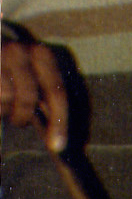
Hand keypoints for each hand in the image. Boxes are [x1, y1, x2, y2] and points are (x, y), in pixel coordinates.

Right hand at [1, 37, 67, 151]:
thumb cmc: (10, 65)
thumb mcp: (31, 73)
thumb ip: (44, 98)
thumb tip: (57, 136)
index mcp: (41, 55)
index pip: (56, 92)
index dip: (59, 122)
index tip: (57, 146)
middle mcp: (19, 51)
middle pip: (27, 97)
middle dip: (22, 116)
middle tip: (18, 121)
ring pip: (4, 98)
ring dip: (2, 109)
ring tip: (1, 104)